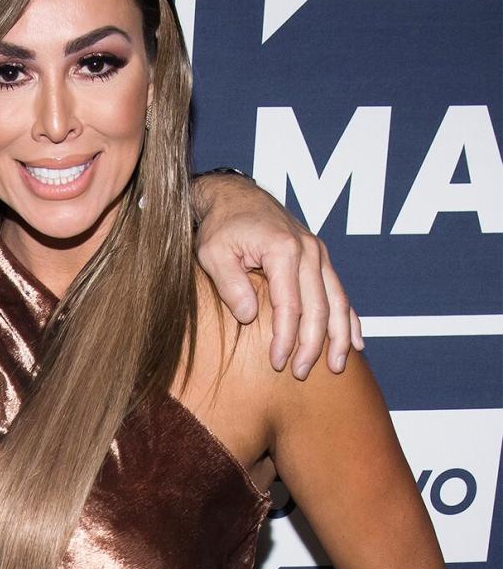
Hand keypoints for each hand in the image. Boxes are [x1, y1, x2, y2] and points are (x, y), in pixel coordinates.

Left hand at [192, 172, 363, 378]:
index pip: (290, 306)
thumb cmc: (221, 226)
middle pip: (319, 308)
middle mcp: (309, 251)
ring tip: (335, 366)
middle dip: (312, 345)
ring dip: (339, 337)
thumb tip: (250, 316)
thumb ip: (230, 284)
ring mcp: (318, 253)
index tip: (277, 363)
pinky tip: (356, 342)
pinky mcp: (319, 257)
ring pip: (337, 301)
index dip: (285, 338)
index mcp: (283, 250)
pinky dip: (349, 318)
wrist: (234, 196)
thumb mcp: (213, 252)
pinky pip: (339, 292)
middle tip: (300, 372)